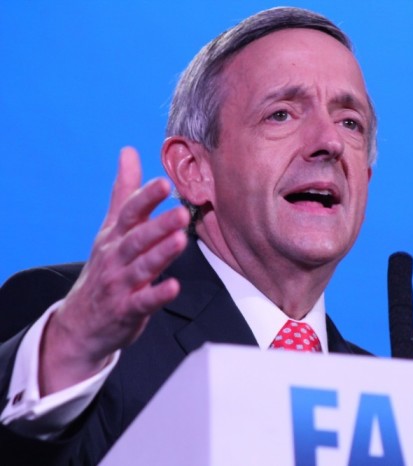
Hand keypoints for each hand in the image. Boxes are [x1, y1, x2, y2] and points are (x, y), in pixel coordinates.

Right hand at [39, 147, 189, 394]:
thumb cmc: (105, 268)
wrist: (81, 322)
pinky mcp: (127, 310)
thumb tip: (129, 151)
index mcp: (115, 236)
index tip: (164, 182)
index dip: (146, 197)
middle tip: (180, 211)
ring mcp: (120, 284)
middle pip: (137, 238)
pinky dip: (158, 295)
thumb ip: (124, 191)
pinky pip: (143, 302)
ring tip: (180, 240)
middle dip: (157, 224)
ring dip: (160, 253)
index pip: (129, 212)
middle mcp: (116, 257)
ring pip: (142, 266)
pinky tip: (174, 286)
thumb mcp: (111, 228)